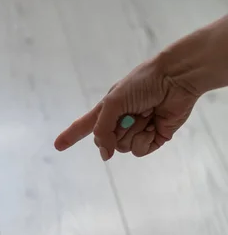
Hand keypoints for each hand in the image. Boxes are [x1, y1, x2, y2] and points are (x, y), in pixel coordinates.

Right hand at [54, 57, 199, 159]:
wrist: (176, 79)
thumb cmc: (142, 83)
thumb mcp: (113, 103)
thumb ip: (103, 130)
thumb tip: (105, 155)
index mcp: (107, 110)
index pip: (84, 126)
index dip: (71, 136)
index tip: (57, 146)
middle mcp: (120, 122)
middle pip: (106, 141)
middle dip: (116, 130)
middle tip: (131, 113)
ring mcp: (137, 130)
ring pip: (123, 147)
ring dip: (134, 131)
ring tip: (146, 114)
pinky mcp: (155, 137)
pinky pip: (141, 150)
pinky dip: (146, 140)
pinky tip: (154, 125)